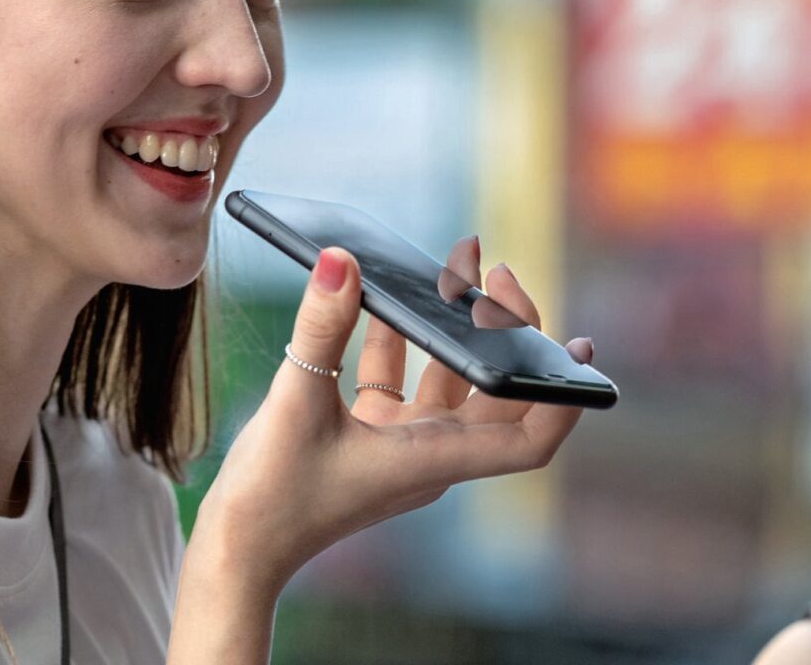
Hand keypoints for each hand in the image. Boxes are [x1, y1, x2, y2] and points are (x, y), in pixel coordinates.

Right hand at [182, 236, 592, 595]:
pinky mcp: (369, 440)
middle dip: (509, 337)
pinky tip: (382, 301)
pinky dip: (398, 344)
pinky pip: (400, 384)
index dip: (560, 400)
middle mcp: (429, 456)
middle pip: (497, 399)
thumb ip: (321, 329)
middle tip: (500, 274)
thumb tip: (341, 261)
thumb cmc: (271, 498)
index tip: (575, 350)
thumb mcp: (294, 402)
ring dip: (452, 333)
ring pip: (448, 383)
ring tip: (454, 273)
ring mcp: (401, 448)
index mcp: (433, 461)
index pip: (529, 442)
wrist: (236, 550)